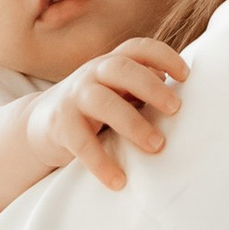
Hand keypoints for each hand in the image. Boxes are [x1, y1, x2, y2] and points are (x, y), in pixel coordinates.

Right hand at [26, 39, 187, 190]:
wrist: (41, 123)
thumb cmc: (93, 107)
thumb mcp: (116, 91)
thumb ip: (142, 88)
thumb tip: (182, 94)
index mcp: (111, 63)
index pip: (137, 48)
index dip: (163, 55)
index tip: (187, 75)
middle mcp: (91, 73)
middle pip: (121, 68)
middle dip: (150, 86)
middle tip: (176, 109)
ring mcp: (74, 96)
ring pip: (103, 101)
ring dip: (133, 123)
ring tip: (157, 146)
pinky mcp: (59, 125)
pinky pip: (81, 142)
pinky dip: (101, 163)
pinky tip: (120, 181)